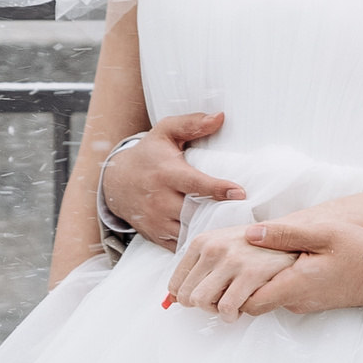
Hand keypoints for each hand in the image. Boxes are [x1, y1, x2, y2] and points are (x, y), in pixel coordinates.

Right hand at [104, 113, 245, 248]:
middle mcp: (160, 199)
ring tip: (236, 228)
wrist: (116, 182)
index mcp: (166, 173)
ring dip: (209, 231)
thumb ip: (192, 124)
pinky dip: (197, 244)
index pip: (194, 183)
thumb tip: (220, 117)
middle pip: (194, 212)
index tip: (240, 192)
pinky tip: (217, 240)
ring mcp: (157, 221)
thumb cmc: (148, 154)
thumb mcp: (165, 132)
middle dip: (218, 214)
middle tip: (247, 215)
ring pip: (188, 232)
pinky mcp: (156, 235)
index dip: (217, 189)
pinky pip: (180, 246)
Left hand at [166, 224, 298, 318]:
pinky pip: (227, 308)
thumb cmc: (254, 249)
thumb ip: (196, 269)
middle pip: (187, 297)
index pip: (176, 285)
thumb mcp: (220, 249)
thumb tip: (171, 299)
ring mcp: (232, 260)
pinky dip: (233, 314)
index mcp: (203, 242)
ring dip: (217, 311)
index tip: (207, 295)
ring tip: (232, 303)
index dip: (190, 297)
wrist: (289, 241)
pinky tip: (243, 305)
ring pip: (203, 303)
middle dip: (204, 305)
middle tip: (221, 300)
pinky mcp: (251, 273)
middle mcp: (214, 249)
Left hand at [243, 218, 362, 314]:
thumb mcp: (324, 233)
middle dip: (243, 283)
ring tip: (263, 253)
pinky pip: (285, 294)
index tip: (232, 266)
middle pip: (255, 301)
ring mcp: (305, 303)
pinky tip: (286, 259)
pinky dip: (278, 279)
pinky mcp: (313, 300)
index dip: (233, 289)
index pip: (248, 303)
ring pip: (270, 296)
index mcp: (295, 286)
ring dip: (262, 279)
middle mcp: (297, 301)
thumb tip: (250, 234)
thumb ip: (285, 234)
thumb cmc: (361, 251)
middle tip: (241, 257)